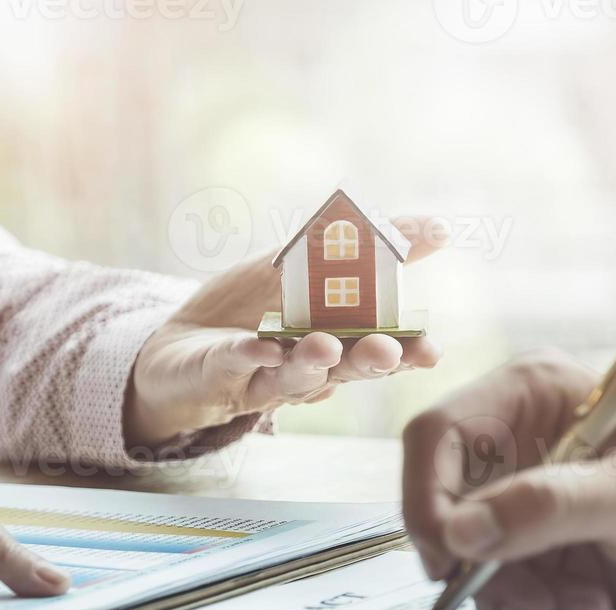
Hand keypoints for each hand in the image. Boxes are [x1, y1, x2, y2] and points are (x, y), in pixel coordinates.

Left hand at [125, 218, 446, 448]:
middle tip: (389, 352)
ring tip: (324, 345)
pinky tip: (259, 345)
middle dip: (368, 362)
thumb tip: (440, 227)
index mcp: (336, 344)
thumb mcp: (304, 264)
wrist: (176, 342)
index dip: (406, 353)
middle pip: (343, 369)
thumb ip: (367, 246)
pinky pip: (236, 364)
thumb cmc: (247, 308)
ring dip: (310, 362)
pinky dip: (248, 355)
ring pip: (292, 376)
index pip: (378, 350)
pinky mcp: (219, 374)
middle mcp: (306, 368)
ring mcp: (263, 376)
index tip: (431, 351)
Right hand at [402, 353, 615, 609]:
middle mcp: (515, 442)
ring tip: (581, 609)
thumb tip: (460, 534)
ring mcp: (521, 499)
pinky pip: (495, 589)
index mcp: (531, 395)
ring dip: (513, 597)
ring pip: (465, 558)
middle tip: (530, 605)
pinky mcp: (533, 549)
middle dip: (479, 565)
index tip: (448, 558)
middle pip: (441, 504)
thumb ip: (546, 508)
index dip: (427, 497)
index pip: (437, 437)